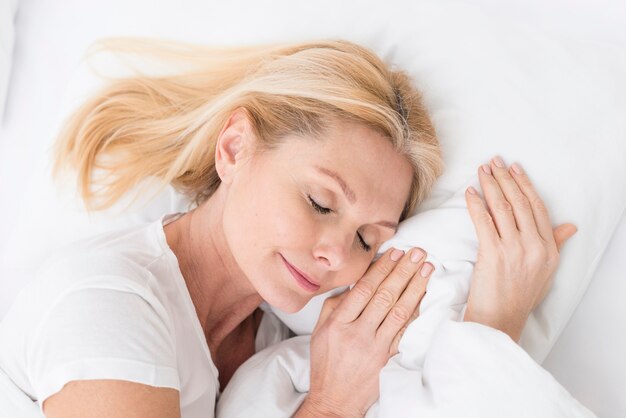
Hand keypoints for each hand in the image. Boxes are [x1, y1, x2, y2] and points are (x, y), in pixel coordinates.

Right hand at [299, 247, 432, 417]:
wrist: (334, 400)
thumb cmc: (325, 364)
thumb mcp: (319, 332)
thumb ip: (334, 306)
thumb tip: (353, 285)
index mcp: (338, 324)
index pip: (364, 289)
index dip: (381, 268)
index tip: (395, 252)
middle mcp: (357, 333)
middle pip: (384, 296)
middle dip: (403, 271)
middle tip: (417, 253)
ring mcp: (375, 347)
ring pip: (399, 311)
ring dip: (415, 287)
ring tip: (426, 268)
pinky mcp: (388, 358)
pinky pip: (405, 331)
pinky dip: (416, 312)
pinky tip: (424, 296)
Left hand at [463, 156, 576, 341]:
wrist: (500, 320)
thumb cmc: (519, 296)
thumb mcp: (545, 271)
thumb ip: (556, 245)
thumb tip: (570, 227)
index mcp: (549, 249)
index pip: (538, 208)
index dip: (525, 185)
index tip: (515, 169)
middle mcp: (535, 247)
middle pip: (520, 203)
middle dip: (505, 178)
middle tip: (494, 162)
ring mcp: (514, 250)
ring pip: (502, 208)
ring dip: (490, 185)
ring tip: (482, 171)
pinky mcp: (493, 254)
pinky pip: (483, 221)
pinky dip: (475, 204)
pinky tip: (470, 192)